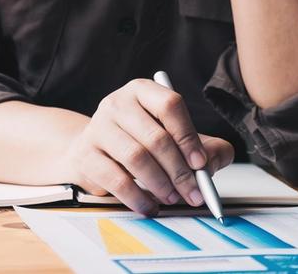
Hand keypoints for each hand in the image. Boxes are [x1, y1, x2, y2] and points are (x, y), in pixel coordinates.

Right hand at [65, 78, 234, 215]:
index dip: (188, 136)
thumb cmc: (140, 141)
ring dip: (160, 184)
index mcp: (143, 90)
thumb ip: (204, 147)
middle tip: (194, 193)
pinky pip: (116, 179)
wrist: (92, 150)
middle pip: (155, 137)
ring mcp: (99, 126)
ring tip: (173, 198)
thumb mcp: (174, 137)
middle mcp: (118, 102)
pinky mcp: (86, 154)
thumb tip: (211, 163)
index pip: (170, 105)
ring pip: (136, 158)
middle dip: (180, 171)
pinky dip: (138, 198)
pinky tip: (150, 206)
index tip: (201, 163)